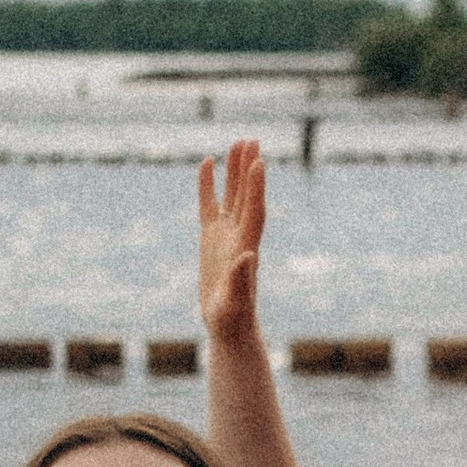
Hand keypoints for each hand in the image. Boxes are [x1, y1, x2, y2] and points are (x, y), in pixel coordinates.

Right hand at [198, 140, 267, 341]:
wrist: (228, 327)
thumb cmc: (233, 318)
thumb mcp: (236, 302)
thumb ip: (241, 280)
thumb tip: (248, 256)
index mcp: (246, 247)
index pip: (254, 211)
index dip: (256, 188)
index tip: (259, 162)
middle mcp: (239, 235)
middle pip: (246, 195)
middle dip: (248, 168)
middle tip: (251, 139)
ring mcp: (225, 235)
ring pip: (231, 195)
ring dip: (235, 170)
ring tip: (238, 142)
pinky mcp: (211, 239)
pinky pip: (209, 206)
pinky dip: (209, 186)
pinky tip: (207, 163)